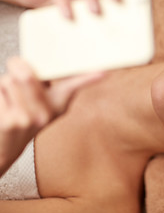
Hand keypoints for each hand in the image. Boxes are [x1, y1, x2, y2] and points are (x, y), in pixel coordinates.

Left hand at [0, 58, 103, 175]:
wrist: (6, 146)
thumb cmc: (22, 117)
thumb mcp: (40, 101)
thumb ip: (42, 82)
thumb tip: (29, 67)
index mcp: (59, 104)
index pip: (75, 85)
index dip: (90, 78)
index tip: (104, 72)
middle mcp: (48, 113)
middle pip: (29, 75)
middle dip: (18, 66)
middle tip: (17, 66)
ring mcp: (31, 119)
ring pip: (10, 81)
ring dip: (5, 83)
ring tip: (10, 97)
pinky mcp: (13, 122)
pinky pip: (0, 90)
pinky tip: (4, 107)